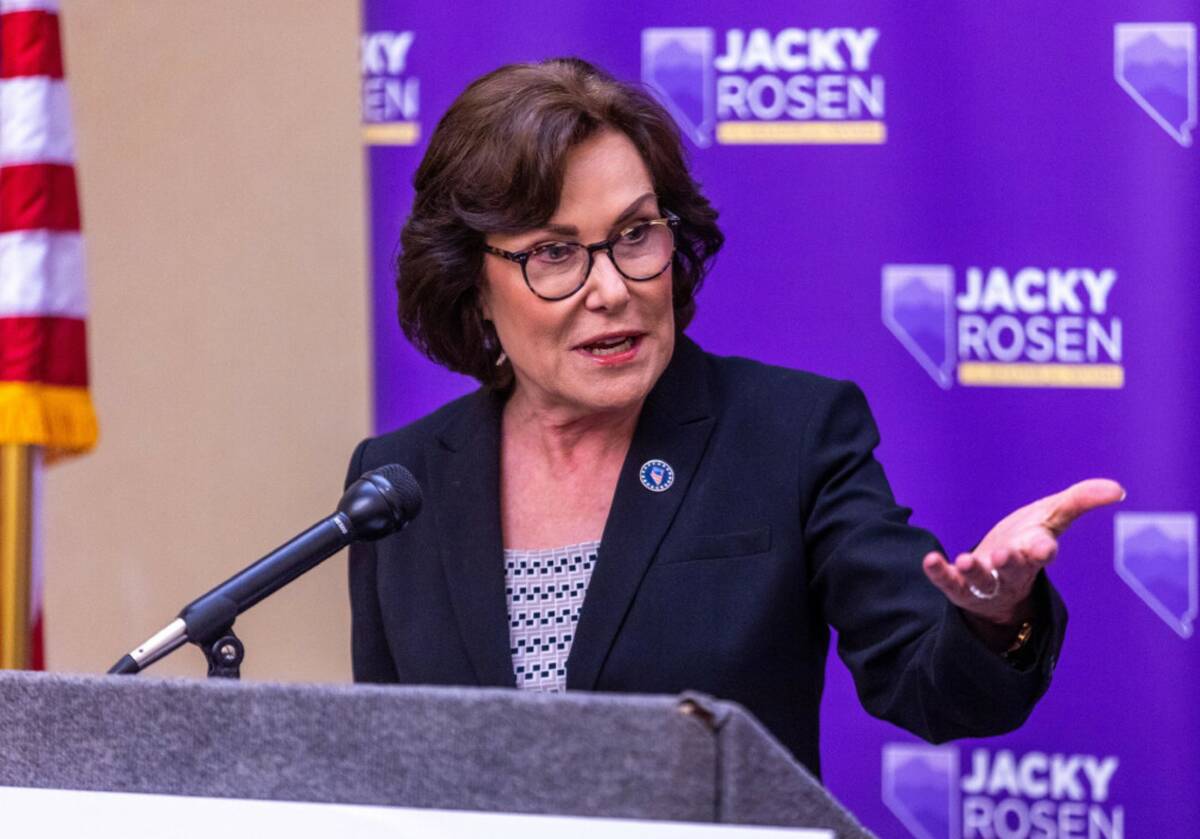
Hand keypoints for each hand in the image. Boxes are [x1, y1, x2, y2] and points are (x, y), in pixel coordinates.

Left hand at [922, 479, 1124, 629]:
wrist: (997, 572)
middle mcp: (1012, 570)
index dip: (1042, 550)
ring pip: (982, 580)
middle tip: (1004, 555)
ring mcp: (986, 582)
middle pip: (1014, 569)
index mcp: (1034, 553)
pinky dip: (939, 573)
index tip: (1044, 549)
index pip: (1042, 552)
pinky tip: (930, 560)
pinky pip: (949, 583)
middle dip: (1011, 563)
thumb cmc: (1026, 539)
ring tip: (965, 560)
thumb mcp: (1051, 516)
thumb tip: (1117, 488)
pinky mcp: (960, 588)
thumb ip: (1079, 500)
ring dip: (975, 571)